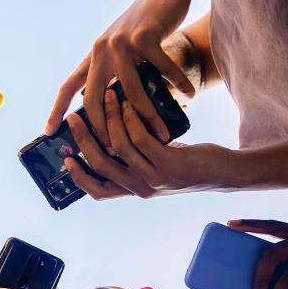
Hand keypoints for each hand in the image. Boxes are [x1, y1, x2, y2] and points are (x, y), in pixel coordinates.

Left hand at [46, 0, 194, 145]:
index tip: (47, 131)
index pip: (69, 87)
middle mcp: (101, 51)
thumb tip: (118, 111)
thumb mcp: (122, 52)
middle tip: (116, 151)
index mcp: (93, 57)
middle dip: (105, 130)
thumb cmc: (143, 27)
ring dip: (148, 118)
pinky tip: (188, 95)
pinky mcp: (145, 37)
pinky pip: (162, 70)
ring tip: (162, 134)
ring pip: (131, 93)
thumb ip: (116, 76)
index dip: (56, 110)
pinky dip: (177, 84)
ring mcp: (121, 44)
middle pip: (95, 100)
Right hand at [65, 94, 232, 200]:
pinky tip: (128, 104)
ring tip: (106, 97)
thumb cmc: (187, 165)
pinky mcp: (168, 164)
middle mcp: (140, 189)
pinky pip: (141, 139)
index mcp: (134, 191)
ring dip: (108, 120)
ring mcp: (153, 178)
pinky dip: (131, 119)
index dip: (79, 176)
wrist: (221, 173)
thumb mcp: (156, 165)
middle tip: (74, 118)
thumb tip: (112, 139)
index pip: (98, 191)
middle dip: (84, 139)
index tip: (66, 157)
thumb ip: (135, 161)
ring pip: (119, 147)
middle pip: (101, 165)